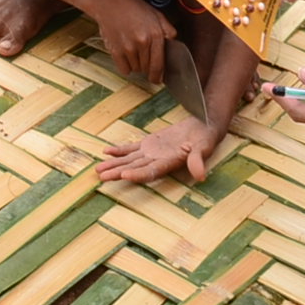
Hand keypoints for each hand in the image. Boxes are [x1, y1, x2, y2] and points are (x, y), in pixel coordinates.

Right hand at [95, 0, 175, 82]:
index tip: (158, 80)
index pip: (159, 64)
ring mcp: (128, 48)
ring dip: (137, 64)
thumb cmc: (132, 7)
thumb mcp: (155, 14)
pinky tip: (125, 55)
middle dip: (148, 66)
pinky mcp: (115, 51)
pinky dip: (126, 66)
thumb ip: (168, 29)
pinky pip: (124, 69)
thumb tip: (174, 43)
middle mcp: (142, 43)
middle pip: (147, 68)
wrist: (109, 3)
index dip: (159, 76)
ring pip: (136, 69)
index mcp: (155, 34)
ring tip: (133, 50)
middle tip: (143, 54)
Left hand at [96, 117, 220, 182]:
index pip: (151, 171)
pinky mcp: (149, 144)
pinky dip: (119, 150)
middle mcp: (158, 160)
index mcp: (169, 163)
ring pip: (129, 160)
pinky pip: (131, 148)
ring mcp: (152, 152)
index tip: (124, 175)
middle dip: (118, 172)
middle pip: (135, 168)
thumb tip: (200, 176)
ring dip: (114, 164)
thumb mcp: (204, 147)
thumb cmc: (205, 138)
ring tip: (98, 170)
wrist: (202, 127)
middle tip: (102, 177)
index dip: (138, 174)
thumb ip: (198, 161)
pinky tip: (106, 152)